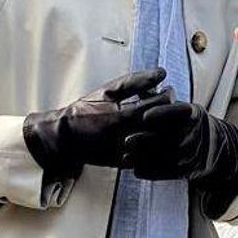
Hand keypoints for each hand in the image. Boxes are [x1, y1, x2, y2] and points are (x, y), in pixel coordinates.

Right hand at [22, 67, 170, 177]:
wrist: (65, 138)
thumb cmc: (85, 111)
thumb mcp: (107, 91)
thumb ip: (135, 81)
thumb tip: (162, 73)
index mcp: (123, 114)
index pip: (160, 104)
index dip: (168, 95)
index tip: (167, 91)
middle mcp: (127, 135)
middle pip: (165, 126)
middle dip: (173, 114)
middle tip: (171, 106)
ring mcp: (127, 152)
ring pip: (161, 144)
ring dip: (168, 131)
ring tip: (165, 121)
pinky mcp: (126, 164)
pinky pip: (151, 158)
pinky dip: (158, 147)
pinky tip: (155, 136)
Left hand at [121, 101, 237, 182]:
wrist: (211, 146)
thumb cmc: (187, 123)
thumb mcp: (179, 107)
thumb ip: (158, 99)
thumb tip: (136, 87)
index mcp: (192, 113)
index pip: (178, 111)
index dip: (162, 113)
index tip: (144, 116)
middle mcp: (194, 132)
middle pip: (170, 136)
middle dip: (147, 139)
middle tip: (127, 140)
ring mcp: (192, 152)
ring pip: (167, 156)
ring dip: (145, 158)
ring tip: (126, 158)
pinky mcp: (188, 169)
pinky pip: (169, 172)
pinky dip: (152, 172)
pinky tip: (137, 170)